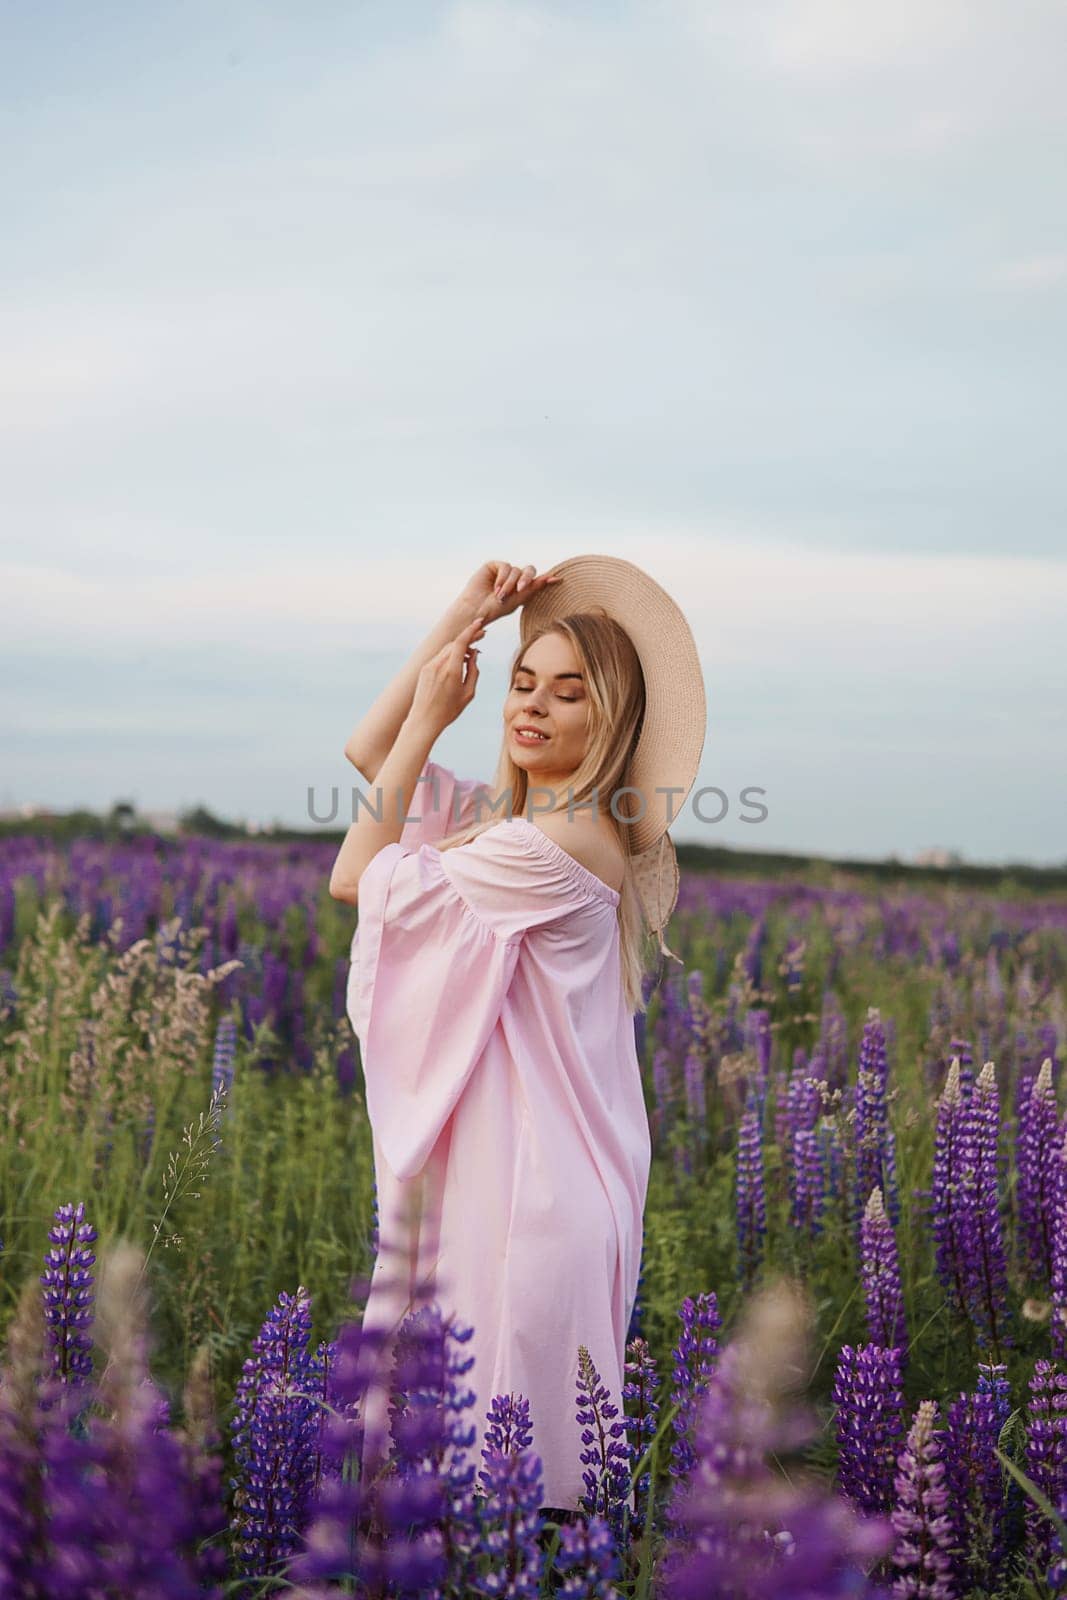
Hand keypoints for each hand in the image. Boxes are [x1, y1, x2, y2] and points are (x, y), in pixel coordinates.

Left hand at [408, 615, 486, 737]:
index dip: (471, 630)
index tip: (480, 623)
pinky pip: (440, 656)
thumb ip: (474, 671)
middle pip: (455, 643)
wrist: (423, 720)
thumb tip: (475, 654)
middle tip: (482, 636)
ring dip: (460, 647)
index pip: (461, 642)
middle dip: (469, 637)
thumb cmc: (449, 710)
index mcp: (451, 671)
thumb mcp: (468, 693)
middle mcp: (438, 665)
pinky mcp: (424, 669)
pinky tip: (459, 662)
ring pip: (447, 649)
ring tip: (472, 654)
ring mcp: (429, 666)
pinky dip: (451, 655)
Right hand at [456, 561, 562, 623]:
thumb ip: (532, 589)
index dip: (546, 579)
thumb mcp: (517, 600)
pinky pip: (506, 566)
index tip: (558, 579)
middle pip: (529, 571)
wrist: (476, 610)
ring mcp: (503, 572)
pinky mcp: (493, 566)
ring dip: (510, 584)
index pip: (536, 580)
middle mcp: (513, 579)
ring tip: (500, 596)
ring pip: (517, 571)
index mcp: (521, 589)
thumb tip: (548, 578)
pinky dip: (502, 578)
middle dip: (527, 579)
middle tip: (520, 589)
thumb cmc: (495, 609)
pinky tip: (495, 588)